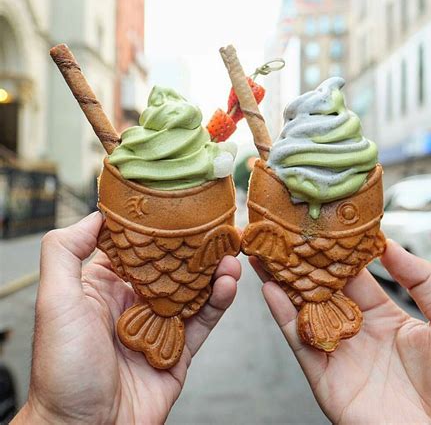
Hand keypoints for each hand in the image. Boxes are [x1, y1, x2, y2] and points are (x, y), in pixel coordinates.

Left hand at [13, 212, 240, 423]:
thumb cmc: (64, 368)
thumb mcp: (55, 302)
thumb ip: (65, 252)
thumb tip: (97, 214)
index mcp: (106, 285)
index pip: (138, 247)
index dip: (160, 227)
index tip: (182, 208)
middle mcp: (135, 301)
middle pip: (173, 266)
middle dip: (196, 247)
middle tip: (220, 229)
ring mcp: (160, 325)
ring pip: (194, 290)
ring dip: (214, 271)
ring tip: (230, 255)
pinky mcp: (180, 350)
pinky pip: (204, 319)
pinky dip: (219, 300)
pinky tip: (229, 284)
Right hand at [251, 240, 430, 423]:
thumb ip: (422, 280)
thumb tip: (390, 244)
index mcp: (387, 319)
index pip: (353, 278)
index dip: (336, 254)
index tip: (320, 229)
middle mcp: (359, 334)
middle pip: (322, 292)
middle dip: (301, 266)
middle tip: (282, 237)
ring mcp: (341, 356)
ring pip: (304, 313)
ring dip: (283, 284)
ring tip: (266, 255)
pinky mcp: (326, 380)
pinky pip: (301, 343)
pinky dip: (283, 316)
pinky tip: (270, 289)